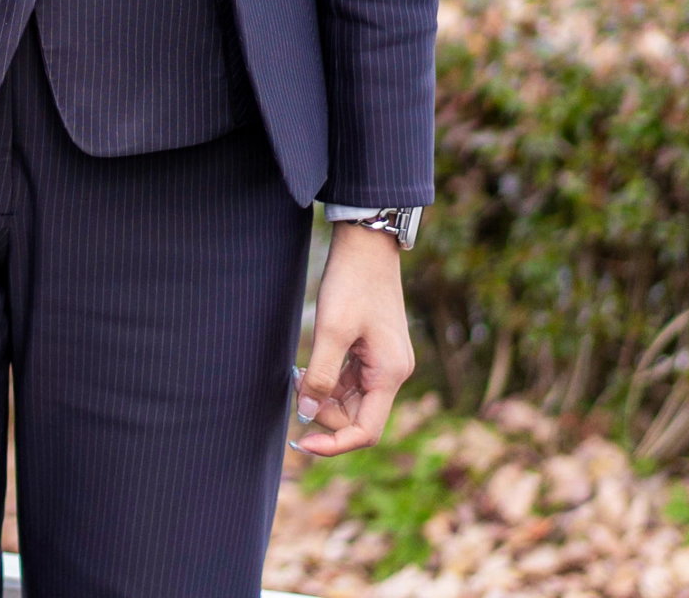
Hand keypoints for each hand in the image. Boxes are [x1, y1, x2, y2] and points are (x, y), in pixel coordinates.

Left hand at [293, 222, 415, 455]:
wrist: (366, 245)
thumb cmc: (351, 283)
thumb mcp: (331, 330)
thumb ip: (319, 376)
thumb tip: (307, 415)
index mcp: (389, 375)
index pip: (366, 431)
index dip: (335, 443)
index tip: (303, 443)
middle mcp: (392, 373)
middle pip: (358, 416)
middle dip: (325, 413)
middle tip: (295, 390)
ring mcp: (384, 361)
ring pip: (352, 398)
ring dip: (325, 396)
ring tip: (298, 376)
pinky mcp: (374, 349)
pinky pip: (351, 379)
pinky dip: (329, 379)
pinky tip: (308, 367)